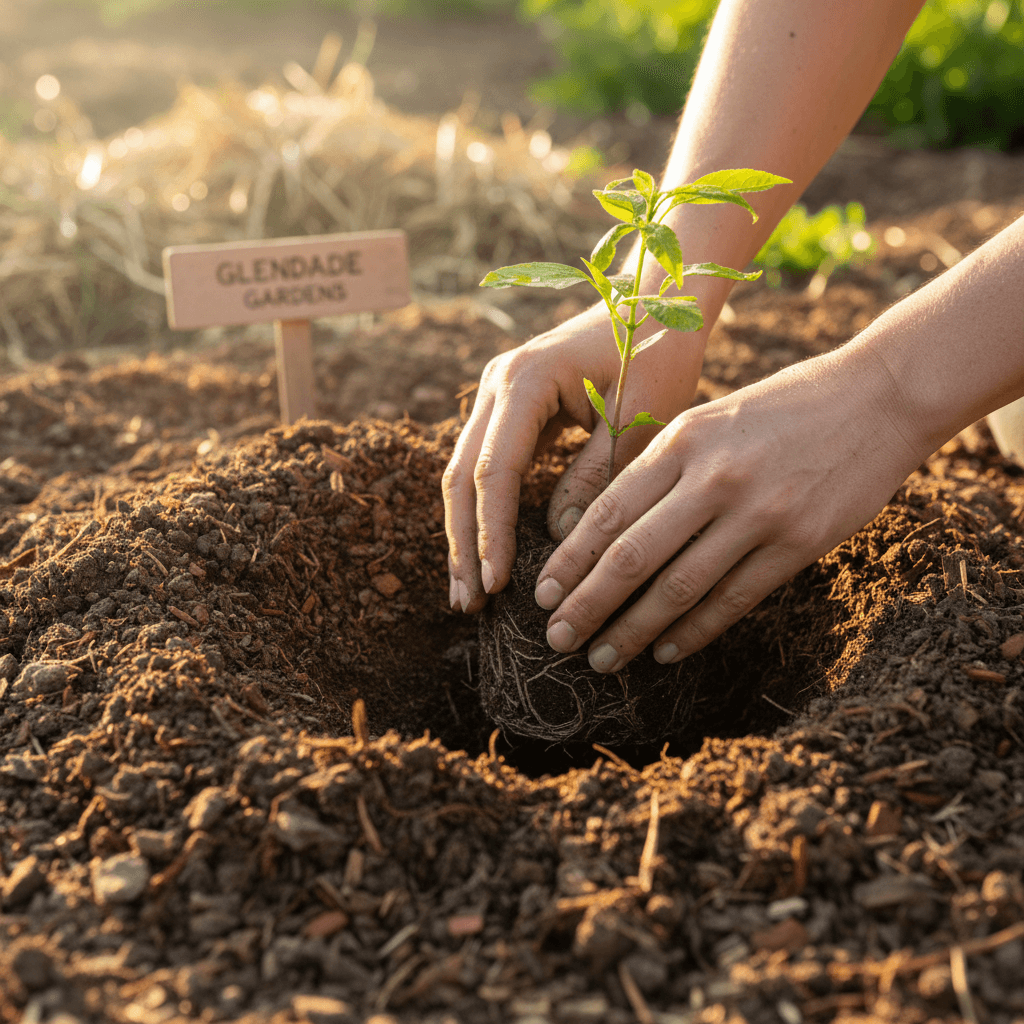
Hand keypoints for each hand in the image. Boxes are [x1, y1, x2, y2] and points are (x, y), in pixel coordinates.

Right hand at [442, 304, 707, 611]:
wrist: (655, 303)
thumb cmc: (655, 353)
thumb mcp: (637, 419)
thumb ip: (598, 476)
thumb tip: (560, 540)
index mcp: (524, 380)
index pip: (495, 471)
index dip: (492, 533)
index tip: (498, 585)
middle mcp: (497, 385)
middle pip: (462, 476)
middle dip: (464, 544)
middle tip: (468, 604)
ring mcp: (497, 395)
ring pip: (465, 474)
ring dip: (466, 534)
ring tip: (470, 593)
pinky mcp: (510, 410)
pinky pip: (485, 467)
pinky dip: (484, 513)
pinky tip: (488, 554)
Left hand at [534, 345, 922, 669]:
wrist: (877, 397)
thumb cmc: (781, 408)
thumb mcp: (710, 421)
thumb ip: (662, 468)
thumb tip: (604, 530)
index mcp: (682, 441)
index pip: (608, 511)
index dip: (570, 560)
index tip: (542, 595)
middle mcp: (713, 478)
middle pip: (632, 556)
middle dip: (587, 605)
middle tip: (556, 639)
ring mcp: (759, 513)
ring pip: (679, 587)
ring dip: (634, 631)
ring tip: (603, 659)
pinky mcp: (799, 543)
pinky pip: (733, 600)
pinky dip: (694, 632)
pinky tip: (665, 652)